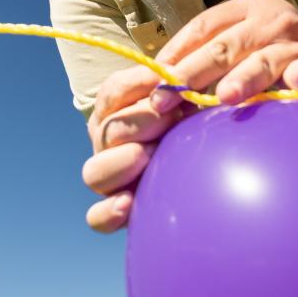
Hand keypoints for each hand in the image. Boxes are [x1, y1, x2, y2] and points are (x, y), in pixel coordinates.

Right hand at [81, 64, 183, 232]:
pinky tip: (128, 203)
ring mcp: (107, 177)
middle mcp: (105, 143)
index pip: (113, 91)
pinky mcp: (114, 210)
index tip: (166, 78)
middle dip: (139, 121)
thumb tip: (179, 79)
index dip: (137, 82)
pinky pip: (97, 217)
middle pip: (106, 131)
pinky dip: (109, 211)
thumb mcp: (189, 103)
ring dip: (122, 161)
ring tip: (149, 156)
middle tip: (170, 119)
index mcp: (116, 111)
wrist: (203, 166)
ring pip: (94, 172)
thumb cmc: (193, 124)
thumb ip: (181, 92)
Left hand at [150, 0, 297, 108]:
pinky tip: (297, 83)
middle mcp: (268, 18)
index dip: (175, 52)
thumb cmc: (274, 53)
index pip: (203, 26)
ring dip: (243, 78)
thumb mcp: (242, 43)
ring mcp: (293, 39)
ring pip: (261, 60)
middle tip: (166, 96)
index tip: (151, 78)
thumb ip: (209, 57)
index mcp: (245, 7)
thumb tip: (158, 85)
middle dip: (192, 72)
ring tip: (224, 96)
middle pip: (224, 45)